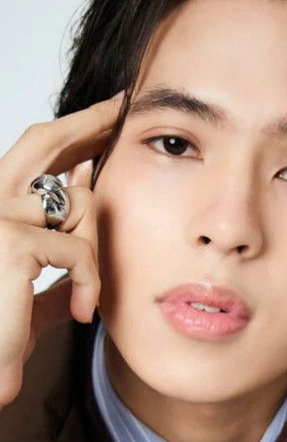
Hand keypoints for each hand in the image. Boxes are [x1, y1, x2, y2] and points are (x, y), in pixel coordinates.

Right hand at [0, 92, 122, 409]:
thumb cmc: (5, 334)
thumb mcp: (39, 284)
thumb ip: (60, 252)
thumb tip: (87, 217)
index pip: (34, 154)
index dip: (71, 132)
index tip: (104, 119)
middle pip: (43, 141)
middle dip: (88, 122)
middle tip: (121, 107)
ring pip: (78, 203)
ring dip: (94, 248)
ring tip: (87, 293)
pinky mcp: (12, 242)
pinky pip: (80, 248)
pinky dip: (91, 281)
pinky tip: (82, 310)